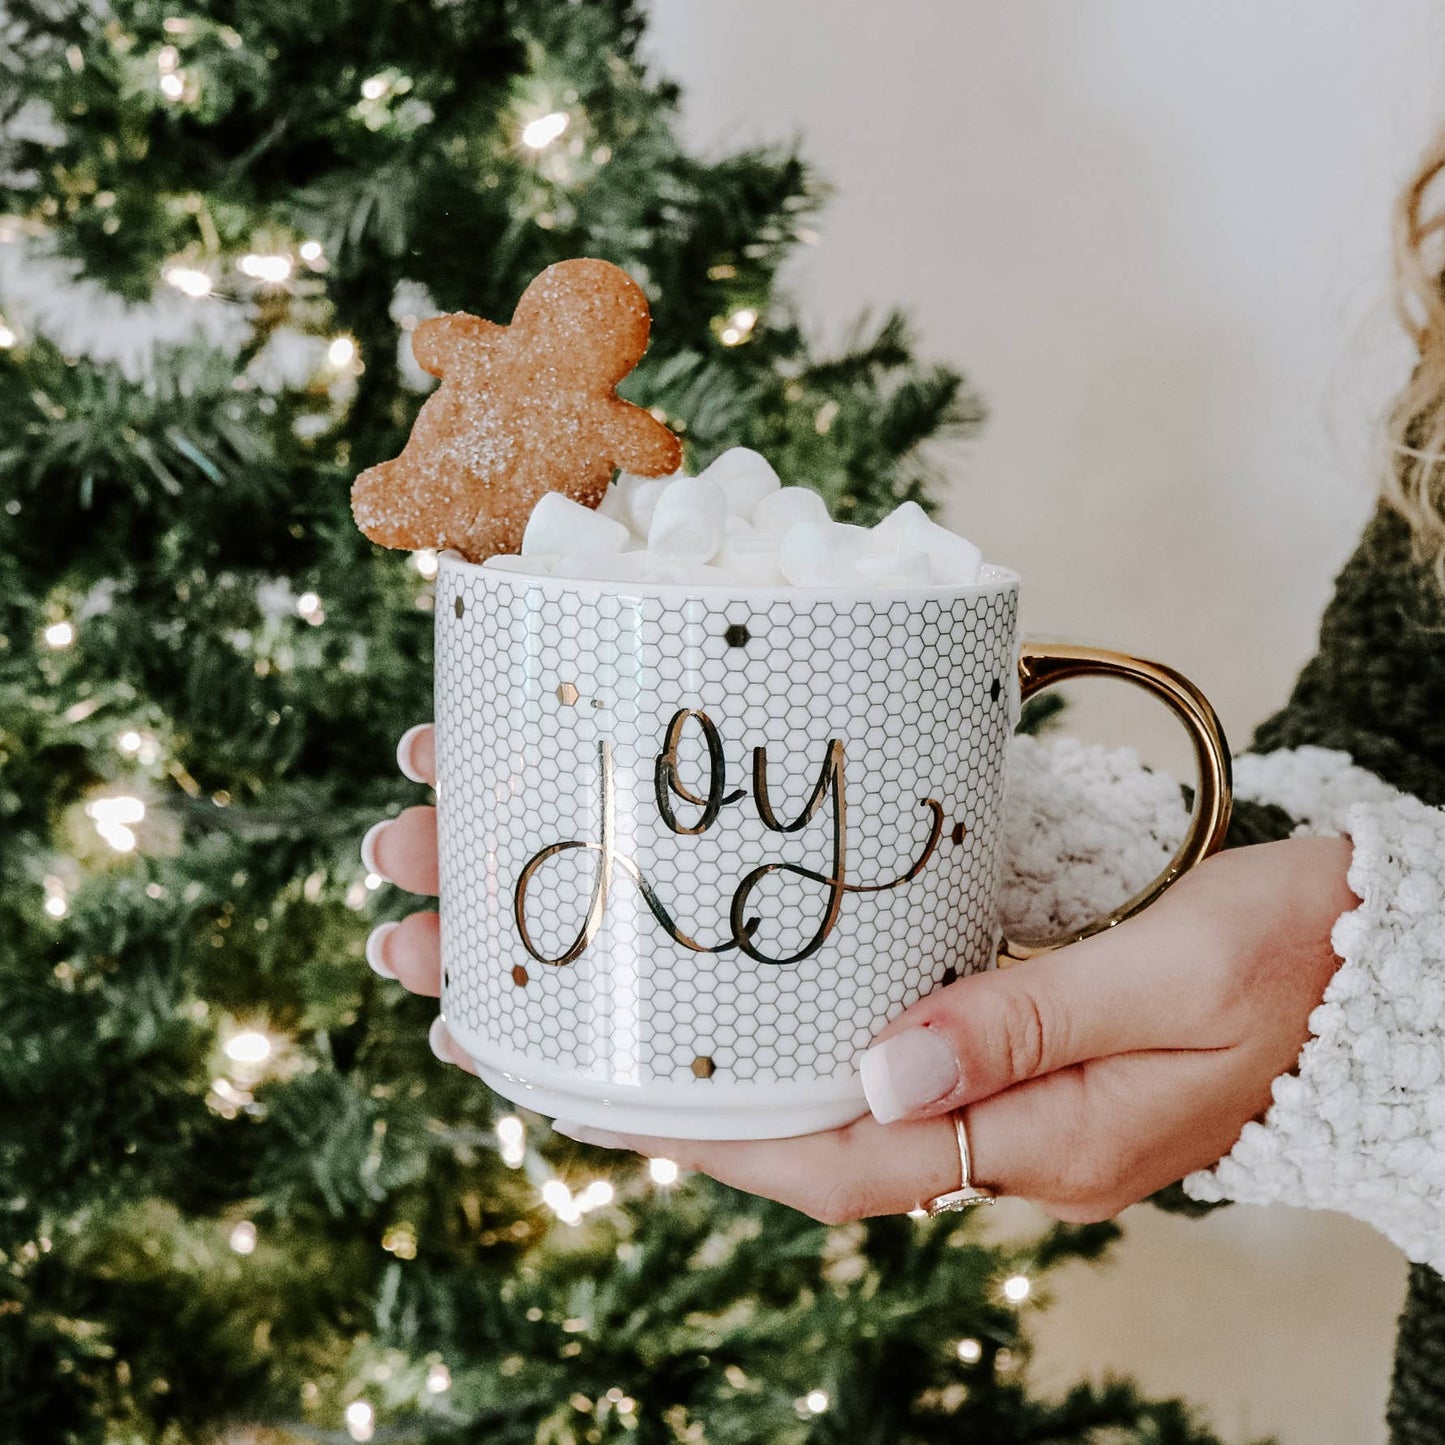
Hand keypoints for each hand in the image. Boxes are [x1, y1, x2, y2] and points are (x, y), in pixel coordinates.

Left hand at [363, 729, 1356, 1224]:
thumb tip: (882, 1069)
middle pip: (753, 1092)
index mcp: (1008, 1138)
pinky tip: (664, 917)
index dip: (673, 1120)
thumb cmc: (1280, 975)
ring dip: (640, 981)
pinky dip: (737, 969)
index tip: (541, 1062)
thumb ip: (1028, 1028)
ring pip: (771, 1041)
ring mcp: (954, 1054)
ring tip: (497, 900)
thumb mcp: (1169, 991)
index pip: (810, 1157)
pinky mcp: (964, 998)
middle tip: (443, 942)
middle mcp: (958, 1107)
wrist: (1355, 954)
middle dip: (593, 1031)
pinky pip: (825, 1002)